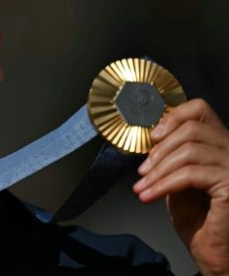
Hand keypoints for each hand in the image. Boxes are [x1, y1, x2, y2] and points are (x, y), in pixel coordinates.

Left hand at [134, 98, 228, 275]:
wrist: (213, 253)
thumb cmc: (197, 219)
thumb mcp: (178, 178)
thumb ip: (171, 156)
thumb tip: (152, 138)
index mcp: (220, 145)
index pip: (200, 110)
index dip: (172, 117)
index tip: (152, 138)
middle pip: (191, 129)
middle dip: (159, 150)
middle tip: (143, 171)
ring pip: (190, 151)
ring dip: (158, 170)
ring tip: (143, 186)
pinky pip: (191, 174)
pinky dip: (164, 184)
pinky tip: (150, 195)